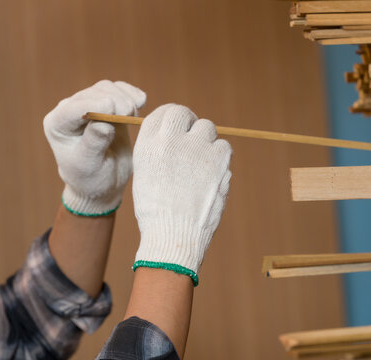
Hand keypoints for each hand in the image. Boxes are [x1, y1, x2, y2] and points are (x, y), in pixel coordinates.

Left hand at [44, 80, 145, 215]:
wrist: (104, 181)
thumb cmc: (91, 178)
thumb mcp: (90, 166)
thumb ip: (94, 144)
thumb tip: (104, 123)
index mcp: (58, 124)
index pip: (74, 108)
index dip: (94, 105)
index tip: (114, 109)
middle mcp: (71, 110)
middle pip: (94, 94)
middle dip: (114, 101)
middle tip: (130, 116)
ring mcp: (90, 105)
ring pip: (107, 88)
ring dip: (125, 97)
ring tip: (133, 116)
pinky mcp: (109, 105)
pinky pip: (120, 90)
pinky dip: (132, 94)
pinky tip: (141, 102)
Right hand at [132, 104, 231, 285]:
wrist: (174, 236)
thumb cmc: (158, 212)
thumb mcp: (146, 175)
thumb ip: (159, 151)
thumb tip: (178, 135)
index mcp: (149, 145)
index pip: (162, 113)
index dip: (172, 117)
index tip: (179, 125)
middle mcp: (171, 140)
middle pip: (184, 114)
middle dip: (190, 123)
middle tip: (193, 138)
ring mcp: (196, 148)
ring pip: (207, 128)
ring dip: (206, 140)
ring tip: (202, 162)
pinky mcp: (218, 159)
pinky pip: (224, 146)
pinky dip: (220, 157)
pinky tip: (214, 172)